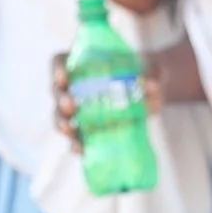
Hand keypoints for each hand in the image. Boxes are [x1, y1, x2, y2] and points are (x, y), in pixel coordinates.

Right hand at [53, 43, 183, 149]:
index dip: (56, 69)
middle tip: (70, 106)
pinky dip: (76, 144)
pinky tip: (80, 150)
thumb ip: (154, 74)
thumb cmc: (148, 72)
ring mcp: (80, 108)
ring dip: (62, 124)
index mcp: (82, 62)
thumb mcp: (153, 69)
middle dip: (60, 100)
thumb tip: (151, 86)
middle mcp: (75, 84)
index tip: (62, 77)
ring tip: (70, 130)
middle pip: (57, 91)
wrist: (153, 91)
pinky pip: (77, 137)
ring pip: (61, 116)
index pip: (59, 62)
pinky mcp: (90, 128)